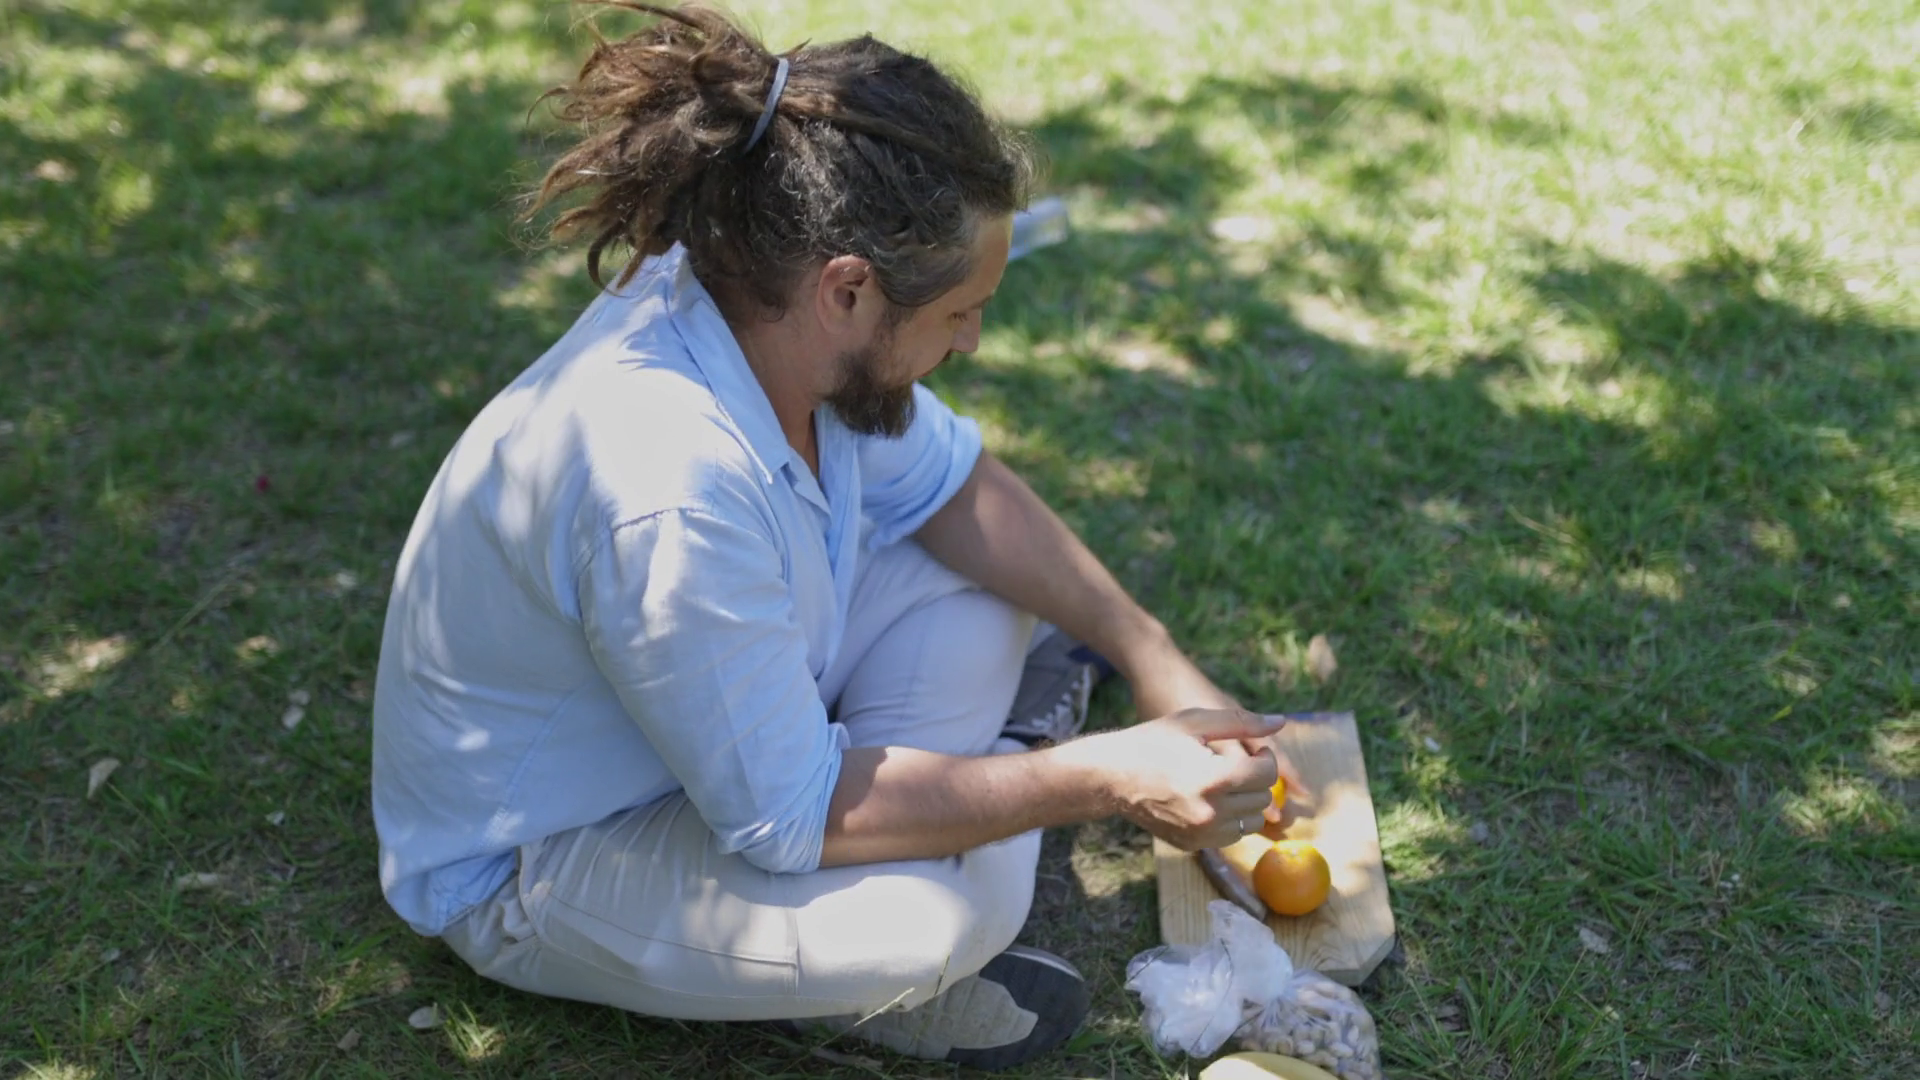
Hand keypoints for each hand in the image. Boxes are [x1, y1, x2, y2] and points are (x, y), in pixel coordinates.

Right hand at [1058, 707, 1284, 850]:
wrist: (1113, 777)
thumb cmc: (1154, 742)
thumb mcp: (1195, 723)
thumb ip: (1241, 722)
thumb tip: (1280, 722)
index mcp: (1214, 778)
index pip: (1267, 775)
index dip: (1265, 759)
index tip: (1254, 752)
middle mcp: (1211, 811)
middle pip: (1263, 798)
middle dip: (1256, 780)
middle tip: (1234, 766)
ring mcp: (1202, 833)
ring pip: (1252, 820)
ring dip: (1246, 801)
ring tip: (1223, 783)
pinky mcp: (1193, 845)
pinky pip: (1232, 836)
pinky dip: (1230, 819)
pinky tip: (1210, 801)